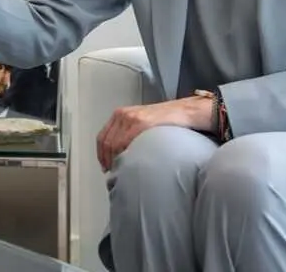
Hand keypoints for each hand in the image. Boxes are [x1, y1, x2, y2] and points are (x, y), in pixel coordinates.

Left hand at [95, 97, 209, 171]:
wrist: (184, 112)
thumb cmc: (165, 121)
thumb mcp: (141, 124)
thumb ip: (129, 134)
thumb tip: (119, 154)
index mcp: (120, 114)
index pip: (102, 137)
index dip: (101, 154)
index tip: (105, 167)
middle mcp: (122, 114)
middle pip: (106, 142)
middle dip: (107, 160)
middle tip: (113, 173)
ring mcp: (131, 118)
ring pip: (114, 144)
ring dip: (114, 159)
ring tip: (121, 172)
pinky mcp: (141, 123)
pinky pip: (126, 142)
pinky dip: (124, 154)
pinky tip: (129, 163)